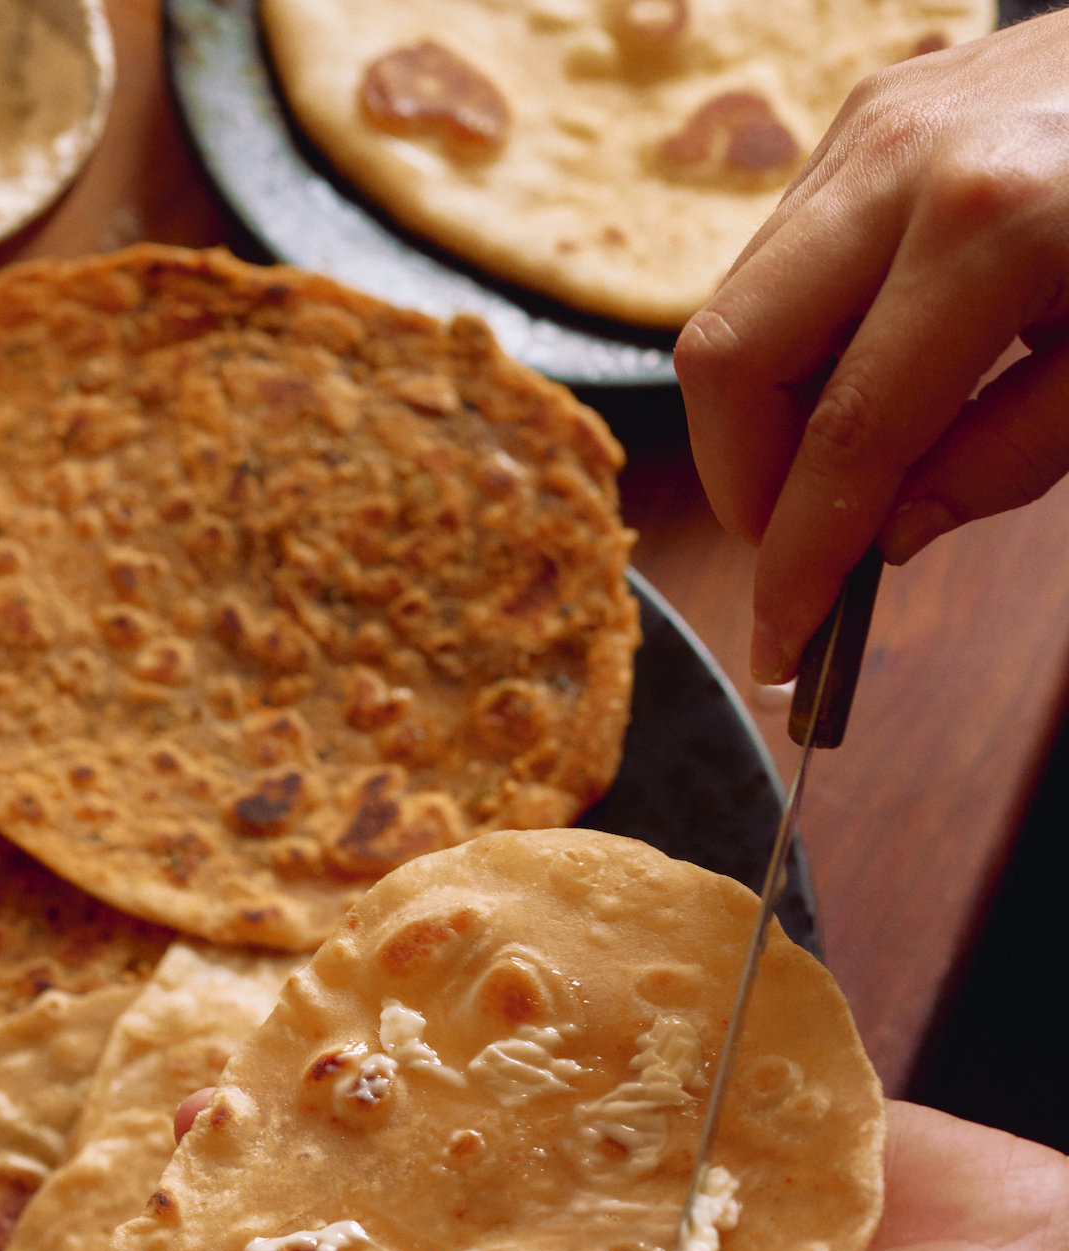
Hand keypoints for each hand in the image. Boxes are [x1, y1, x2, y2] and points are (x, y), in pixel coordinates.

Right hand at [674, 14, 1068, 681]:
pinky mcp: (862, 118)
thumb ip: (1007, 458)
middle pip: (728, 360)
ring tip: (841, 471)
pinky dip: (793, 352)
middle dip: (744, 486)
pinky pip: (776, 264)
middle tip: (801, 548)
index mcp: (992, 227)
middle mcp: (901, 163)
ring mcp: (869, 127)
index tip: (782, 647)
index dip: (799, 560)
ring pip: (730, 310)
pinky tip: (858, 382)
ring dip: (763, 423)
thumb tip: (887, 534)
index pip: (846, 434)